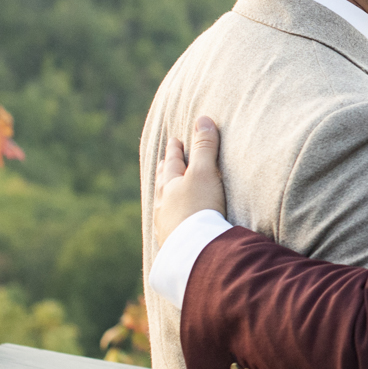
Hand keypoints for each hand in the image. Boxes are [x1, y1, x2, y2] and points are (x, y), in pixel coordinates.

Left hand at [153, 116, 226, 250]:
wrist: (195, 250)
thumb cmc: (199, 208)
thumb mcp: (205, 173)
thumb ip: (205, 147)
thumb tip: (202, 118)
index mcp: (170, 185)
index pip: (172, 163)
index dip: (175, 150)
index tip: (174, 140)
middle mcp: (163, 205)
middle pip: (162, 183)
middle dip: (165, 170)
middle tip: (164, 162)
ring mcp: (166, 226)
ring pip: (162, 205)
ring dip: (165, 196)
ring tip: (165, 193)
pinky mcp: (173, 245)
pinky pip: (168, 226)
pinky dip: (170, 219)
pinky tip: (171, 224)